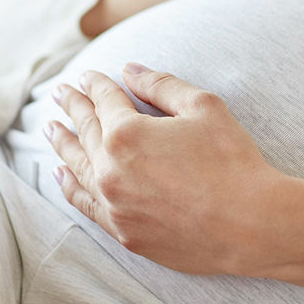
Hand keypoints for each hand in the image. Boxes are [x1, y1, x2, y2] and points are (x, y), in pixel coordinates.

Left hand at [45, 63, 285, 273]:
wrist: (251, 223)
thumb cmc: (233, 161)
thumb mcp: (204, 108)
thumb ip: (162, 85)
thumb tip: (130, 70)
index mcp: (128, 134)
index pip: (106, 101)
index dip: (97, 84)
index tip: (88, 75)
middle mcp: (111, 170)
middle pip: (85, 131)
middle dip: (73, 107)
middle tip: (60, 92)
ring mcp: (115, 205)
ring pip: (78, 167)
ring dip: (63, 144)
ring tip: (51, 128)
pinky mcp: (125, 232)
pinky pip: (86, 205)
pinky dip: (70, 187)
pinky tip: (62, 175)